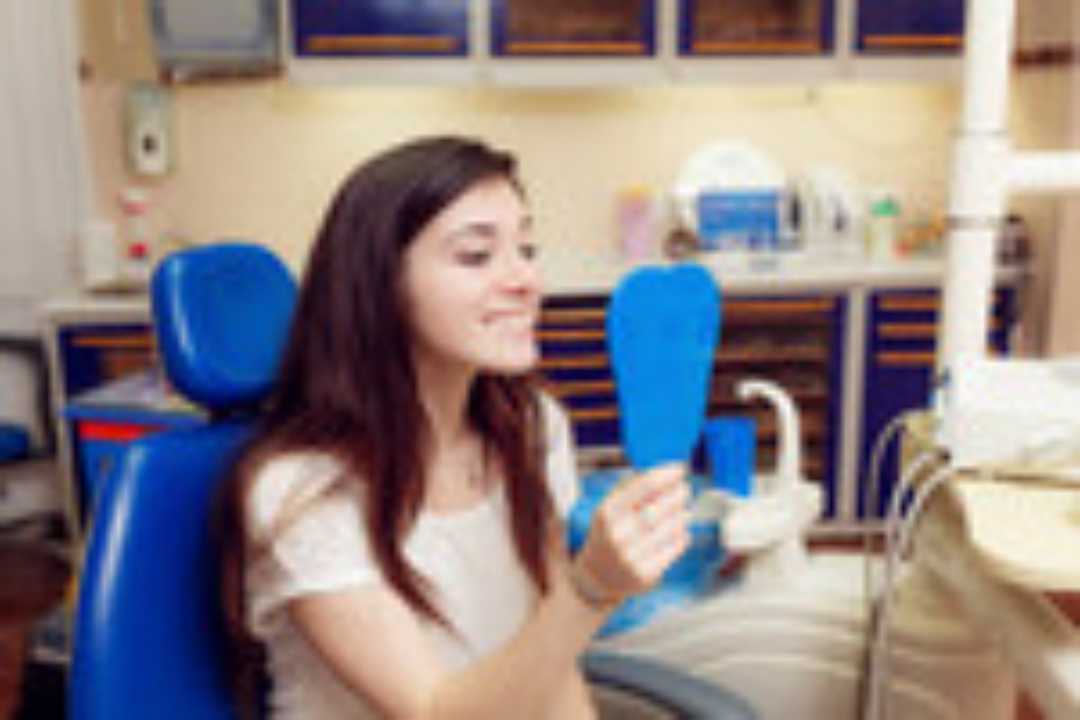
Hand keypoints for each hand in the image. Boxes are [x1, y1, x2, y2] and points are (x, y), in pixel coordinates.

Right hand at [570, 463, 691, 607]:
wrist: (597, 575)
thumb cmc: (608, 534)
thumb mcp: (609, 509)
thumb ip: (631, 489)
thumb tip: (664, 472)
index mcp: (607, 513)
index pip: (643, 487)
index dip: (665, 476)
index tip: (679, 469)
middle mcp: (618, 535)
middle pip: (658, 509)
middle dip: (677, 496)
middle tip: (685, 489)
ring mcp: (631, 557)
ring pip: (669, 530)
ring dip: (682, 516)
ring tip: (685, 511)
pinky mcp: (645, 574)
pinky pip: (673, 550)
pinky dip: (681, 537)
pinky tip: (680, 531)